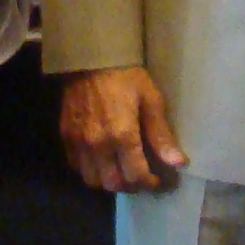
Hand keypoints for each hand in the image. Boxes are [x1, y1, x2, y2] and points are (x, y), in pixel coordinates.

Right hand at [60, 66, 186, 192]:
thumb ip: (161, 135)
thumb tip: (178, 163)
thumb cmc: (126, 76)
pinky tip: (101, 161)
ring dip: (109, 182)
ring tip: (121, 171)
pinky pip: (76, 166)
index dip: (150, 183)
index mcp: (122, 136)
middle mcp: (98, 145)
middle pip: (113, 184)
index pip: (136, 176)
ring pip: (92, 180)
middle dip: (130, 186)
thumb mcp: (150, 100)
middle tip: (140, 177)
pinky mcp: (65, 136)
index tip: (157, 180)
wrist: (90, 58)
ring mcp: (78, 142)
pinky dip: (90, 171)